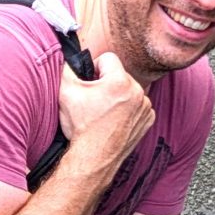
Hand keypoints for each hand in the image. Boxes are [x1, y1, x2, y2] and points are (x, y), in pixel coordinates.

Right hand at [57, 50, 153, 165]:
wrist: (94, 158)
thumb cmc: (80, 126)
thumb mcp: (66, 92)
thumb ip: (67, 68)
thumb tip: (69, 57)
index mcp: (119, 81)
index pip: (107, 58)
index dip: (94, 68)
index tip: (89, 83)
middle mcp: (138, 91)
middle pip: (119, 74)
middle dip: (106, 83)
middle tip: (94, 101)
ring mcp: (145, 107)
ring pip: (129, 89)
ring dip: (118, 96)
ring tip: (104, 112)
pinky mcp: (148, 119)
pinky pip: (138, 105)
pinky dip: (127, 109)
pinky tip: (115, 120)